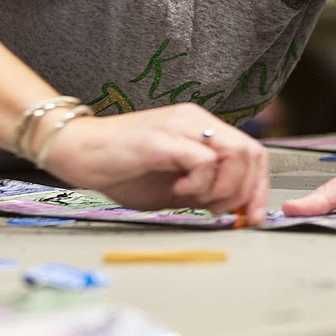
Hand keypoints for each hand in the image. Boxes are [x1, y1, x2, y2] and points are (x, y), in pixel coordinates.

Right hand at [42, 103, 269, 224]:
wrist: (76, 152)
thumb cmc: (118, 169)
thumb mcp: (171, 188)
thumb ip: (203, 193)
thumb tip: (234, 210)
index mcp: (200, 128)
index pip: (251, 152)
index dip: (259, 187)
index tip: (253, 216)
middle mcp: (196, 120)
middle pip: (251, 152)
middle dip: (247, 192)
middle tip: (221, 212)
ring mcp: (181, 126)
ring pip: (235, 153)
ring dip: (224, 188)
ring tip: (196, 200)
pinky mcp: (164, 138)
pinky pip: (205, 160)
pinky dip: (200, 183)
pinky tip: (178, 191)